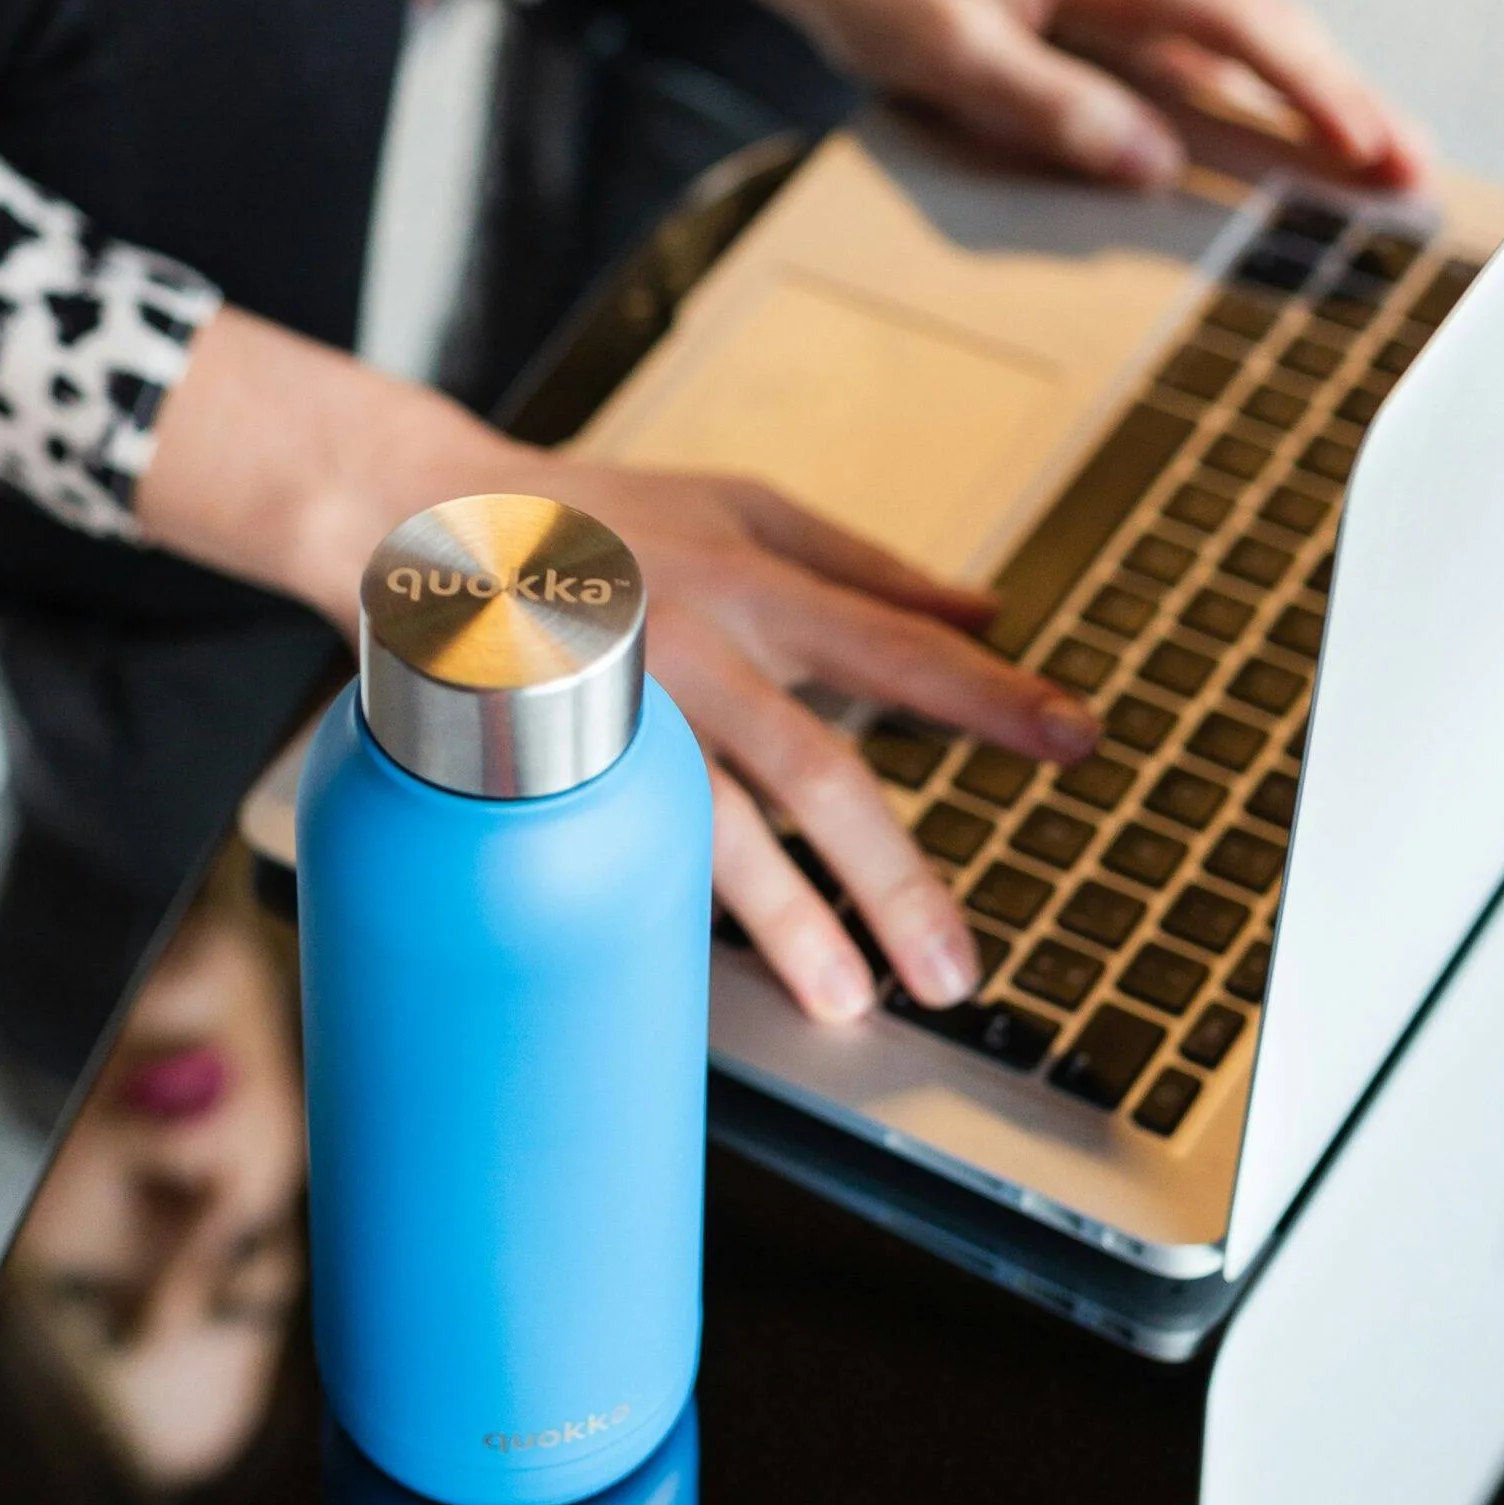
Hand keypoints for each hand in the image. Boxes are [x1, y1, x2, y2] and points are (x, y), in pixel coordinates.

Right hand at [495, 452, 1094, 1019]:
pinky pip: (629, 843)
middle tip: (956, 964)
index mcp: (752, 576)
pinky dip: (681, 907)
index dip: (989, 694)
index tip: (1079, 740)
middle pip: (809, 765)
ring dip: (786, 917)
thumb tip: (989, 610)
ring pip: (709, 823)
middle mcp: (692, 642)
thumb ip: (867, 566)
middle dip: (893, 871)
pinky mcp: (550, 753)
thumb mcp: (742, 506)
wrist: (424, 516)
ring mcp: (616, 705)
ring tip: (846, 997)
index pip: (893, 643)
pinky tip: (715, 969)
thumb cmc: (602, 514)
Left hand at [701, 0, 1430, 192]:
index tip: (1369, 144)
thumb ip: (1051, 107)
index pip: (1247, 25)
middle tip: (1412, 175)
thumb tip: (1150, 162)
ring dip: (1312, 109)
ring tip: (1380, 171)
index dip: (1316, 90)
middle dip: (1345, 104)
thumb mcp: (954, 54)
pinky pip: (1199, 68)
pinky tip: (1289, 151)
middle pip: (1271, 36)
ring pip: (1246, 54)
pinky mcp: (1112, 22)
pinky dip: (1251, 108)